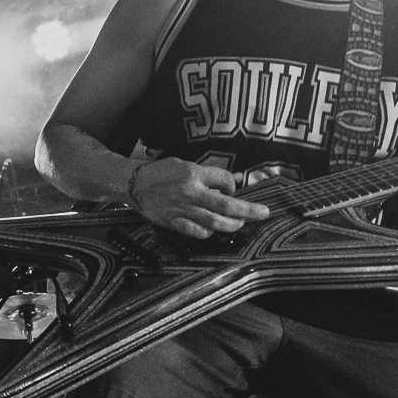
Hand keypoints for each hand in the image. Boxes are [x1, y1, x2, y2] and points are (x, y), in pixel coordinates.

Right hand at [127, 157, 271, 238]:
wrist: (134, 184)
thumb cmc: (159, 172)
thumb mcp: (185, 164)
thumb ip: (207, 174)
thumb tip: (230, 182)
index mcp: (194, 174)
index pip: (226, 180)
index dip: (234, 185)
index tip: (234, 188)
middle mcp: (191, 192)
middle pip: (227, 205)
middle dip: (249, 210)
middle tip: (263, 213)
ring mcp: (183, 209)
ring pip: (215, 222)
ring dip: (232, 224)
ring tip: (241, 223)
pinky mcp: (174, 221)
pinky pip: (197, 231)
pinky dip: (208, 232)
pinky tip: (213, 229)